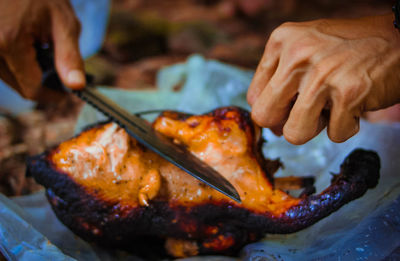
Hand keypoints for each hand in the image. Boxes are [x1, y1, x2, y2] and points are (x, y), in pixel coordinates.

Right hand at [0, 0, 84, 101]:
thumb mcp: (63, 23)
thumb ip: (69, 57)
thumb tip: (76, 86)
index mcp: (9, 42)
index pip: (30, 89)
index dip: (51, 95)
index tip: (65, 94)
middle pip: (17, 85)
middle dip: (40, 82)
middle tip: (57, 68)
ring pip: (7, 76)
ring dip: (26, 72)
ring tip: (40, 49)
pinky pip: (0, 63)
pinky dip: (15, 61)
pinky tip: (28, 46)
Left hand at [247, 14, 399, 143]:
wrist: (398, 38)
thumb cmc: (347, 49)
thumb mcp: (304, 47)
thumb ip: (280, 77)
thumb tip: (267, 123)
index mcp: (281, 40)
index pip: (253, 97)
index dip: (272, 110)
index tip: (289, 107)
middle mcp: (297, 54)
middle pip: (264, 117)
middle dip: (284, 124)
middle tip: (306, 114)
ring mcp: (322, 73)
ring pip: (294, 134)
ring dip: (315, 129)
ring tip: (331, 108)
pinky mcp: (350, 92)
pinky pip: (334, 135)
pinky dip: (347, 126)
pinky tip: (355, 104)